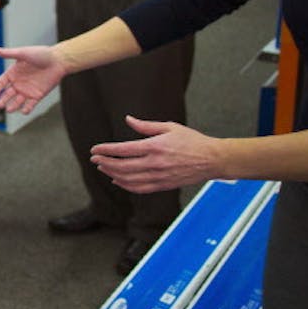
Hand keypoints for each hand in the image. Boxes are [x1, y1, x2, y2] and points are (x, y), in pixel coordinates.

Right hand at [0, 44, 66, 113]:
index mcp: (12, 73)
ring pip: (17, 101)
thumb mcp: (22, 53)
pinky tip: (24, 111)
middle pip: (6, 95)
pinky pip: (30, 105)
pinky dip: (27, 109)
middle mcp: (18, 83)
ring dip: (13, 106)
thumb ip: (7, 53)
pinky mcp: (37, 95)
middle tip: (0, 105)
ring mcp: (27, 90)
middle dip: (2, 100)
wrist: (59, 60)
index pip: (0, 83)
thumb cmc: (41, 54)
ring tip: (9, 109)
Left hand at [91, 116, 224, 192]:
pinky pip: (140, 188)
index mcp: (155, 147)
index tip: (95, 149)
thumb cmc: (192, 141)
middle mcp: (155, 163)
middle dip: (105, 162)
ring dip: (112, 173)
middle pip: (122, 166)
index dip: (106, 150)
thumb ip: (146, 126)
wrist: (212, 159)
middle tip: (95, 159)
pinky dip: (126, 185)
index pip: (123, 150)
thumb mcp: (169, 127)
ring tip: (103, 167)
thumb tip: (128, 119)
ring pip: (128, 179)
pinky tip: (118, 180)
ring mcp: (159, 176)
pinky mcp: (163, 185)